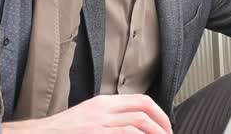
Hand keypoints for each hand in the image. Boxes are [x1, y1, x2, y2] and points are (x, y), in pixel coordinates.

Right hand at [2, 94, 172, 133]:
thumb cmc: (64, 131)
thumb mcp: (89, 116)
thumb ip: (110, 116)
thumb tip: (135, 123)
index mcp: (103, 102)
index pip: (141, 100)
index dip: (159, 113)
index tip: (166, 126)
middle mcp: (103, 109)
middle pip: (143, 109)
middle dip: (162, 124)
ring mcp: (99, 123)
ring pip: (138, 123)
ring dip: (155, 133)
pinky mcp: (94, 133)